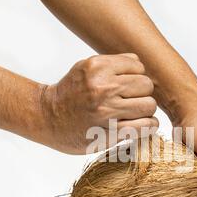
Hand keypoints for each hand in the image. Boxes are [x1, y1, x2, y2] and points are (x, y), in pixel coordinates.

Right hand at [38, 53, 157, 153]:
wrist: (47, 119)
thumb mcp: (85, 68)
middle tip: (133, 100)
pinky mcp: (111, 132)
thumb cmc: (70, 93)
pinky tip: (140, 124)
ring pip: (149, 105)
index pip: (138, 66)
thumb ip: (113, 64)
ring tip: (136, 113)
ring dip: (146, 110)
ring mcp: (107, 111)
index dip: (136, 76)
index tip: (128, 85)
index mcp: (97, 67)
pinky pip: (145, 125)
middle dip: (142, 92)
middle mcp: (103, 88)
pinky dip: (148, 125)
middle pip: (146, 85)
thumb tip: (140, 64)